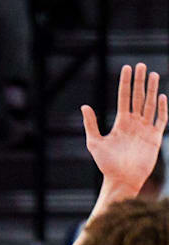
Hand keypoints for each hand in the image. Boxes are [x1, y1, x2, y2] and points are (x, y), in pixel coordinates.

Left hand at [82, 63, 167, 195]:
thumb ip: (91, 124)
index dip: (125, 83)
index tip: (126, 68)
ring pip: (150, 104)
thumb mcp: (95, 143)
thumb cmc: (106, 164)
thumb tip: (84, 106)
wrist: (122, 179)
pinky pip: (160, 120)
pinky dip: (162, 108)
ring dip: (151, 89)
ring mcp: (145, 129)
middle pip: (138, 97)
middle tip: (140, 65)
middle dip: (139, 81)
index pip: (124, 97)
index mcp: (120, 122)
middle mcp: (133, 123)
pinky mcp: (154, 138)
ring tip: (152, 74)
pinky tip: (161, 96)